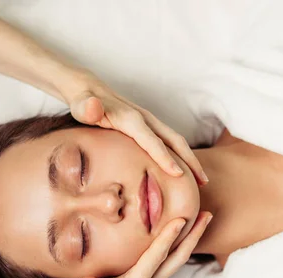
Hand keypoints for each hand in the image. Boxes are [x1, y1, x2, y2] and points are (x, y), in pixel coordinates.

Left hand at [65, 71, 208, 184]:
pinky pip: (169, 142)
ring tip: (201, 182)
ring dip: (190, 160)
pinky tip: (182, 172)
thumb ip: (85, 108)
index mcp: (132, 119)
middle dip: (190, 161)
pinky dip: (180, 156)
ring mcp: (149, 123)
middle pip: (174, 141)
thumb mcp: (80, 105)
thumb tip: (92, 106)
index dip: (165, 158)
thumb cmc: (82, 102)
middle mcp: (145, 119)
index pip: (152, 141)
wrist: (87, 89)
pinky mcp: (148, 127)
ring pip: (175, 142)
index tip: (179, 176)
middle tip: (203, 183)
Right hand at [69, 212, 212, 277]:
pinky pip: (173, 257)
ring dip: (193, 238)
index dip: (168, 239)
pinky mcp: (154, 276)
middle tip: (207, 215)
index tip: (180, 220)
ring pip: (179, 257)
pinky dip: (183, 242)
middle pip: (177, 257)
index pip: (155, 258)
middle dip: (193, 237)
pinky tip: (187, 228)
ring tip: (205, 217)